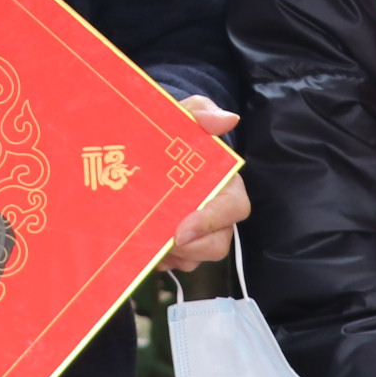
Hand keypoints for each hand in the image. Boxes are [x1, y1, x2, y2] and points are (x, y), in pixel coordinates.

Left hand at [162, 95, 251, 272]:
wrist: (146, 142)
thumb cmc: (173, 131)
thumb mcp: (183, 115)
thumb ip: (201, 113)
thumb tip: (228, 118)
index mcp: (224, 183)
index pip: (233, 209)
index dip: (211, 221)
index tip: (182, 230)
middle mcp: (217, 212)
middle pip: (218, 242)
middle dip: (191, 248)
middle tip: (161, 242)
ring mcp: (199, 232)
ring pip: (196, 258)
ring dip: (173, 256)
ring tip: (146, 245)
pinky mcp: (181, 245)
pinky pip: (177, 263)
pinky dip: (161, 260)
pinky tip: (142, 249)